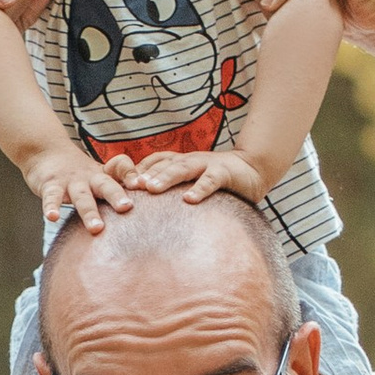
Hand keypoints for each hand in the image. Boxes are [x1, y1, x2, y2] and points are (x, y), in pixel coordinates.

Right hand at [24, 136, 133, 236]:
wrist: (46, 152)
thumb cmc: (80, 174)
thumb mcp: (100, 178)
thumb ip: (118, 190)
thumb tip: (148, 215)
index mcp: (104, 175)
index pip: (121, 167)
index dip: (131, 174)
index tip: (143, 184)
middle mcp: (90, 178)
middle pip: (105, 185)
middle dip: (116, 195)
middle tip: (126, 207)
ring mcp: (70, 182)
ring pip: (81, 197)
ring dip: (89, 212)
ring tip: (96, 228)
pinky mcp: (50, 185)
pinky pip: (51, 197)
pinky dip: (51, 207)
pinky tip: (52, 218)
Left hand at [119, 143, 267, 204]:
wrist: (254, 169)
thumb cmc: (220, 181)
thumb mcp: (194, 183)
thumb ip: (176, 191)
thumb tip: (150, 214)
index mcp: (181, 162)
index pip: (154, 162)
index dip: (137, 170)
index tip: (119, 185)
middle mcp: (190, 160)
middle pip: (163, 164)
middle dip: (145, 174)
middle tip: (128, 187)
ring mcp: (206, 164)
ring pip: (182, 168)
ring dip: (165, 177)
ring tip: (151, 188)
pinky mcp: (224, 173)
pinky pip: (210, 181)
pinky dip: (199, 189)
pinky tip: (189, 200)